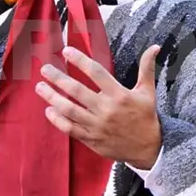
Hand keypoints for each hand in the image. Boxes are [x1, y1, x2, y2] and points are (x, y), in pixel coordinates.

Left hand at [37, 45, 162, 169]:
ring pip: (69, 110)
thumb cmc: (146, 117)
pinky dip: (58, 120)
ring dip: (52, 97)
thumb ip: (147, 68)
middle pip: (77, 91)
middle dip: (58, 78)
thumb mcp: (147, 91)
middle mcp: (106, 109)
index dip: (80, 60)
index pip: (96, 73)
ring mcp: (97, 126)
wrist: (149, 148)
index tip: (66, 51)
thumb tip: (155, 46)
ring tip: (40, 87)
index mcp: (119, 95)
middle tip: (44, 69)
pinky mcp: (91, 139)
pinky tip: (48, 110)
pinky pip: (70, 129)